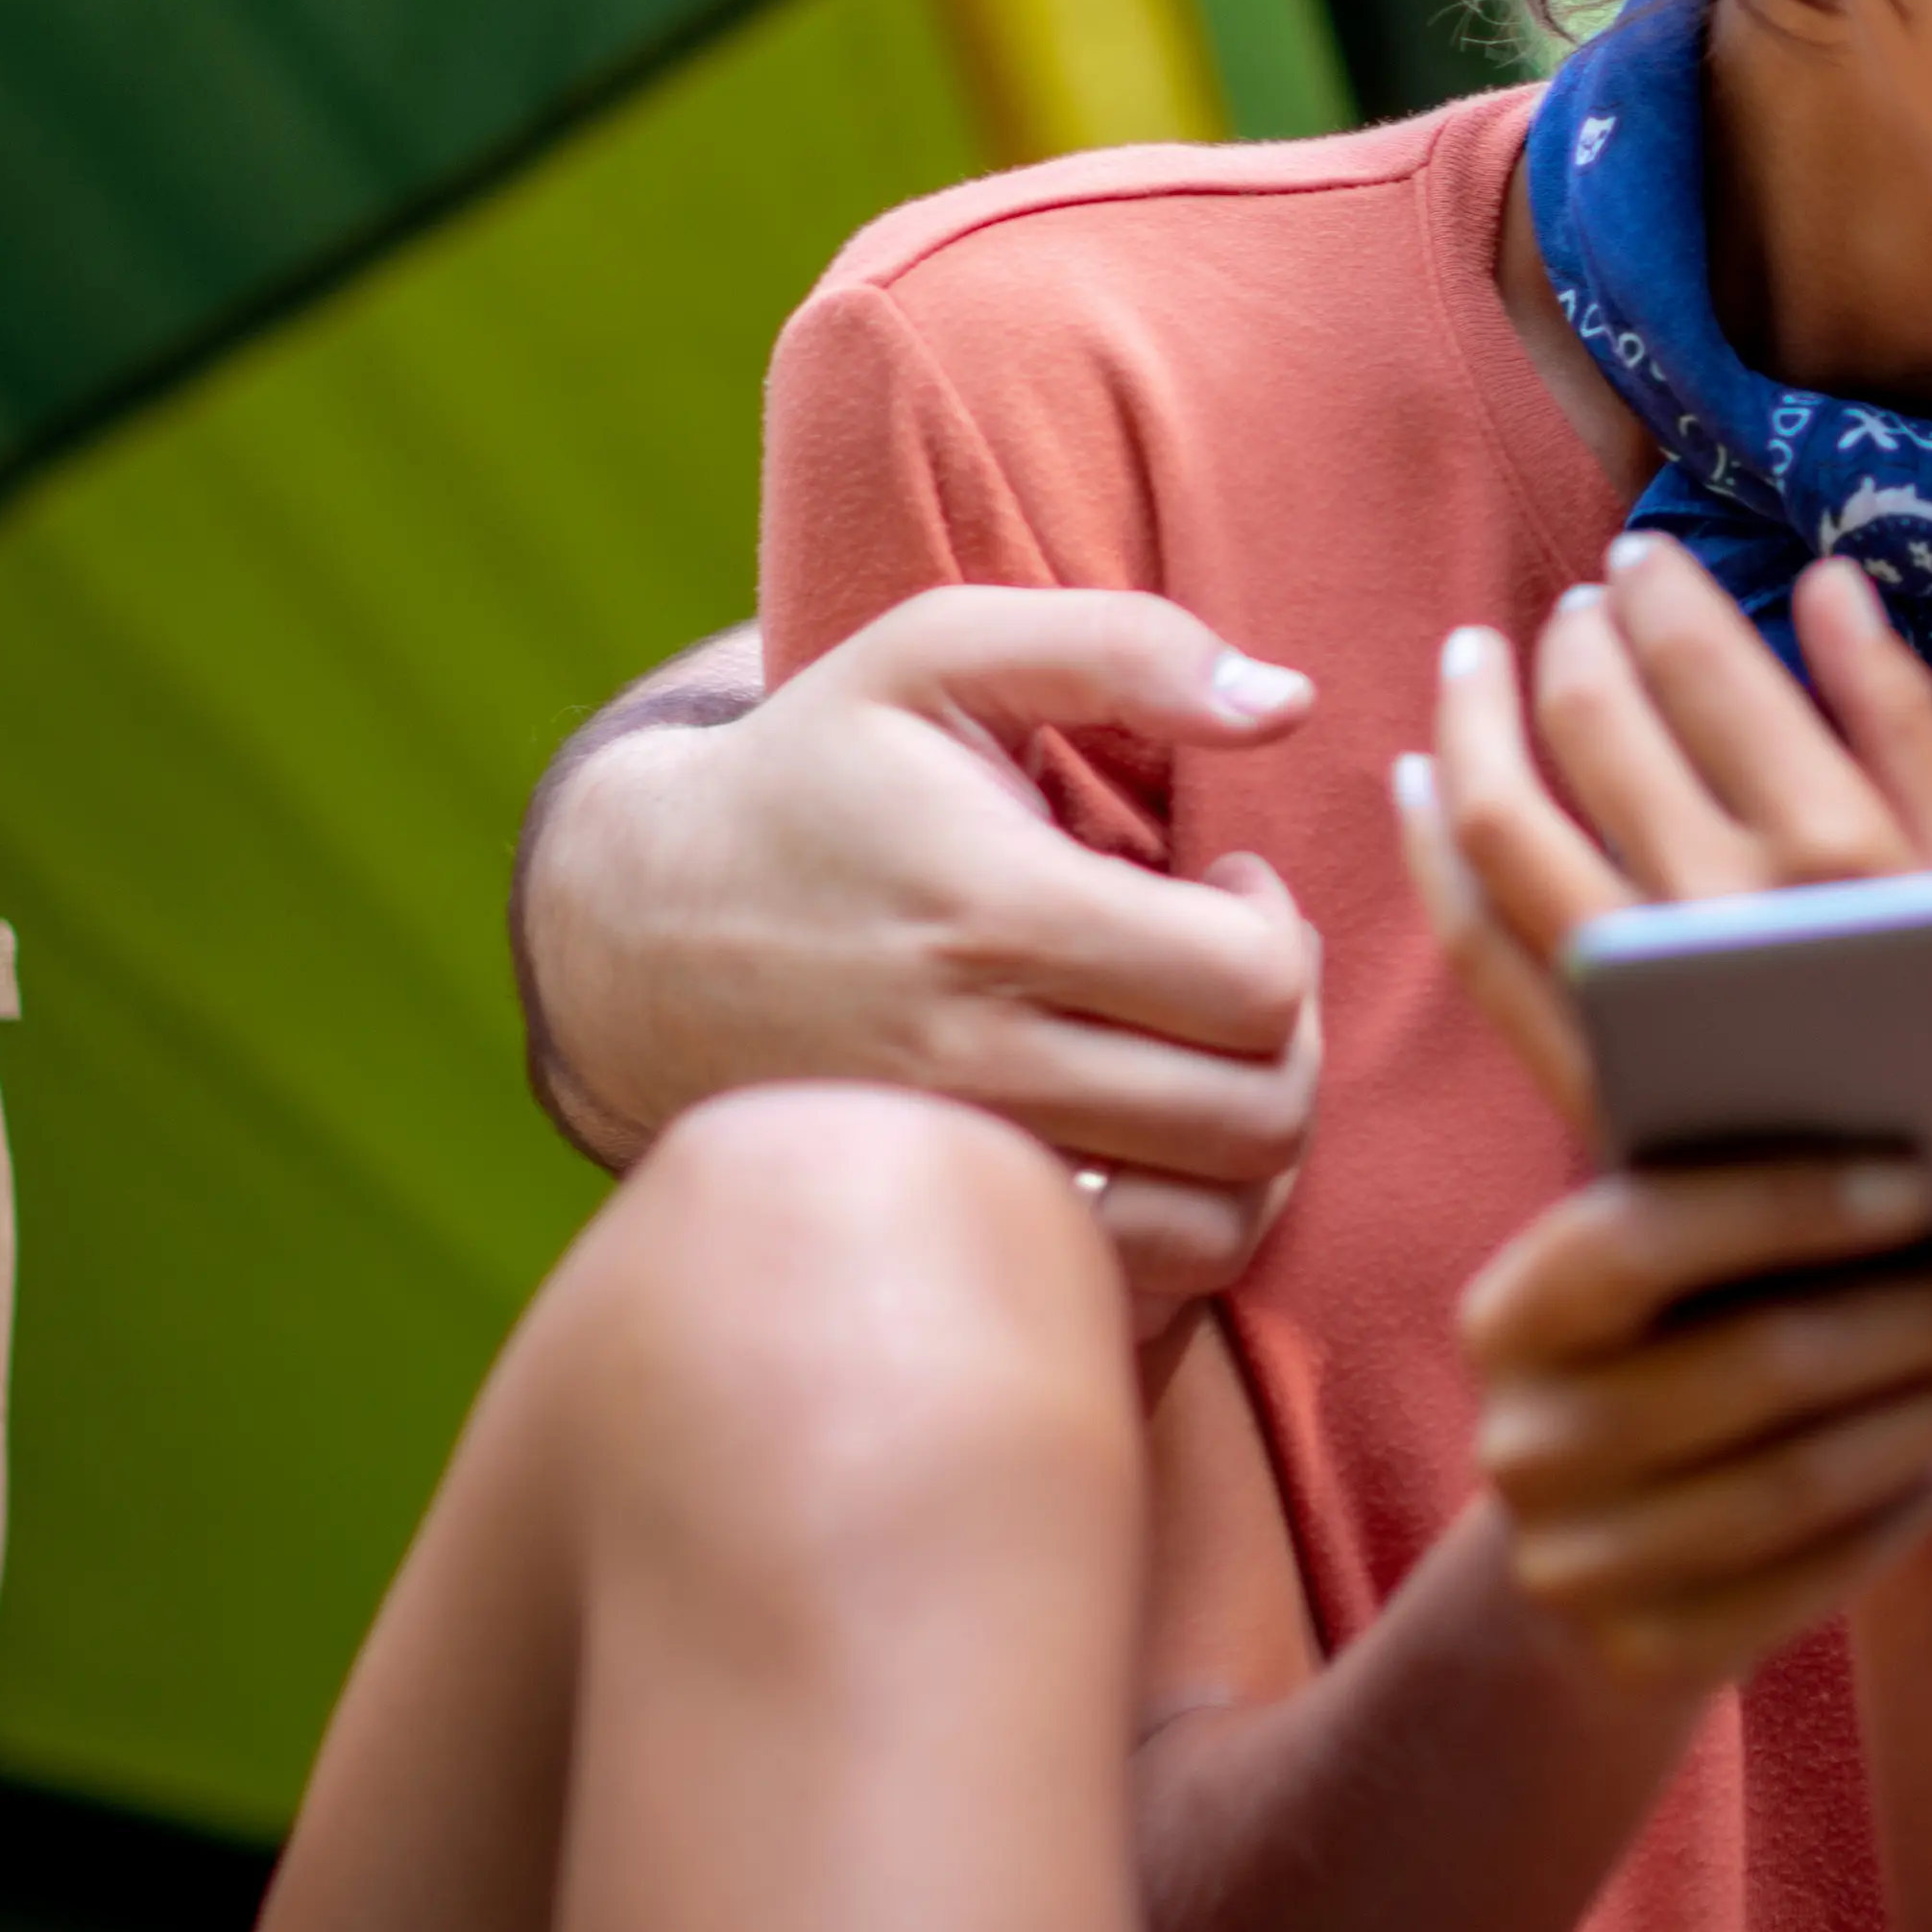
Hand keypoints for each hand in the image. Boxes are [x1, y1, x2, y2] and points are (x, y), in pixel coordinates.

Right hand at [519, 592, 1327, 1317]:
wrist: (640, 927)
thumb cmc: (820, 771)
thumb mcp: (941, 652)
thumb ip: (1125, 648)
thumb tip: (1290, 704)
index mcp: (997, 914)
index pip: (1252, 986)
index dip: (1278, 928)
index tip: (1223, 886)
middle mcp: (975, 1060)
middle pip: (1255, 1115)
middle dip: (1286, 1036)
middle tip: (1226, 971)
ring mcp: (959, 1164)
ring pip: (1216, 1223)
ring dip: (1252, 1138)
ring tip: (1199, 1053)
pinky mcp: (943, 1229)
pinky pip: (1137, 1283)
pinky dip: (1186, 1224)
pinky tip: (1149, 1132)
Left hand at [1392, 531, 1931, 1122]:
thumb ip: (1905, 723)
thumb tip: (1827, 579)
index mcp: (1838, 850)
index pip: (1704, 667)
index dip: (1660, 593)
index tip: (1645, 557)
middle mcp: (1721, 914)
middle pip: (1593, 726)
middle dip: (1570, 640)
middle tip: (1576, 606)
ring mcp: (1639, 1001)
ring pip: (1501, 818)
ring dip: (1474, 719)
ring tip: (1476, 659)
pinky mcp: (1586, 1076)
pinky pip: (1473, 940)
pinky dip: (1431, 849)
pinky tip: (1422, 785)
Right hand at [1459, 1153, 1931, 1689]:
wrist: (1604, 1536)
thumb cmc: (1677, 1348)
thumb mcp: (1675, 1277)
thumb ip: (1743, 1204)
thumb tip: (1929, 1147)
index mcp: (1513, 1312)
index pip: (1638, 1238)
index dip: (1778, 1204)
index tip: (1925, 1182)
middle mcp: (1526, 1443)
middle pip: (1756, 1364)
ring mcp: (1573, 1564)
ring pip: (1797, 1482)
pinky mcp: (1644, 1652)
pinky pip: (1808, 1582)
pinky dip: (1904, 1510)